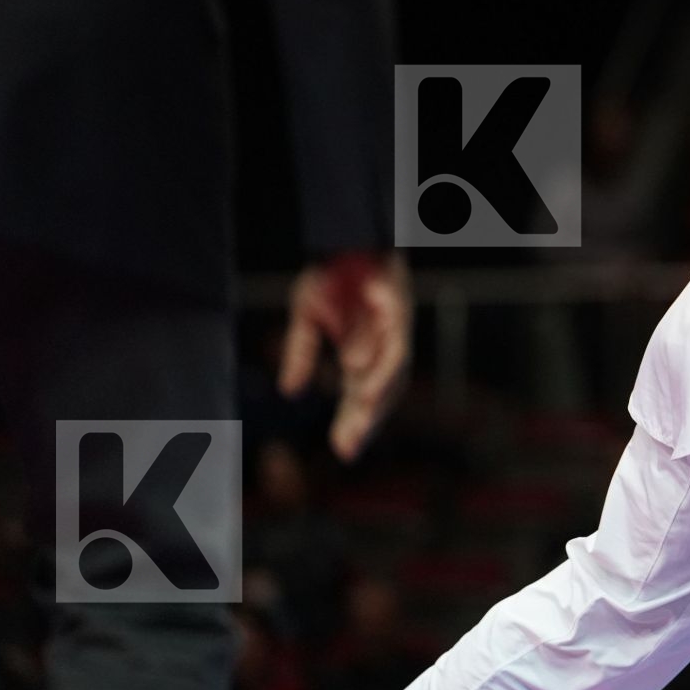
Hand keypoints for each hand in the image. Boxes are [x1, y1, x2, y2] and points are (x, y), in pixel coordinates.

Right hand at [279, 249, 412, 460]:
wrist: (347, 236)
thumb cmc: (333, 275)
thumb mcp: (307, 317)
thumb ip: (302, 354)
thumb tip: (290, 392)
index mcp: (361, 355)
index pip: (360, 400)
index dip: (353, 425)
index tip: (342, 453)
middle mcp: (382, 347)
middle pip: (380, 393)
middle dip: (365, 420)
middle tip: (348, 448)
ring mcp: (394, 329)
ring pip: (394, 370)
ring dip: (377, 392)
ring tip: (361, 415)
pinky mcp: (400, 307)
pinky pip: (394, 336)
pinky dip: (380, 354)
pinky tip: (359, 367)